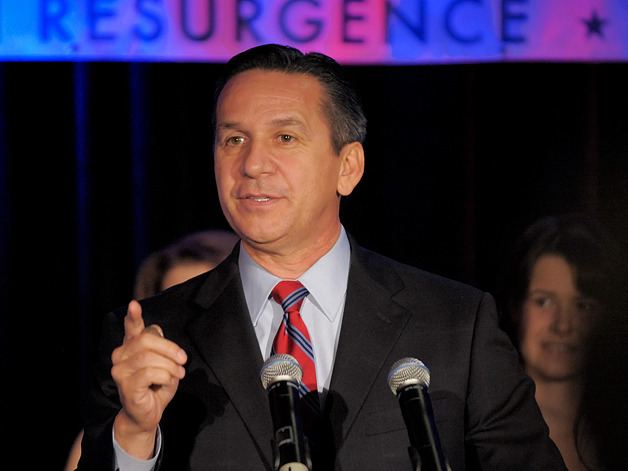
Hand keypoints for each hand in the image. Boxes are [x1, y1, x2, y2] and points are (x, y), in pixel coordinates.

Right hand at [111, 299, 186, 457]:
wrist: (147, 415)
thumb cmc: (157, 386)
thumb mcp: (164, 363)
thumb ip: (161, 347)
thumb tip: (158, 332)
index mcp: (131, 347)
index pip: (131, 328)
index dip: (133, 316)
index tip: (134, 304)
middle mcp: (121, 356)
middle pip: (147, 340)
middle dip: (170, 348)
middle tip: (183, 360)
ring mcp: (120, 371)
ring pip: (149, 357)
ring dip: (170, 365)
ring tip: (178, 374)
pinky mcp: (125, 385)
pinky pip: (149, 373)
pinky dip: (165, 376)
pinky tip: (169, 381)